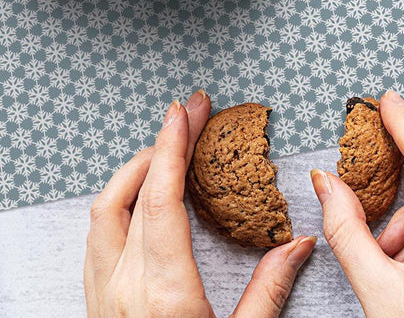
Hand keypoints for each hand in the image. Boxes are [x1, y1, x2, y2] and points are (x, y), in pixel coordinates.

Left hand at [84, 90, 315, 317]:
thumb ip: (269, 291)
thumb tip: (300, 244)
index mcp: (163, 292)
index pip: (160, 197)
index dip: (172, 146)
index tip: (185, 112)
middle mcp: (122, 285)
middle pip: (129, 190)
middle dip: (160, 142)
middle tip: (190, 114)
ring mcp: (101, 292)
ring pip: (104, 206)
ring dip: (135, 167)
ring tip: (169, 146)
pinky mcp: (95, 299)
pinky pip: (99, 230)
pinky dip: (122, 196)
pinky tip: (145, 193)